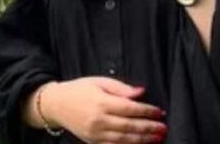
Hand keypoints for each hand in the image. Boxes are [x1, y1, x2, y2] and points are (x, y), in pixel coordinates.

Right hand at [44, 77, 166, 143]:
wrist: (57, 104)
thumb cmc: (80, 89)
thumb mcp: (100, 81)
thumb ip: (121, 88)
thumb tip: (141, 92)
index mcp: (101, 102)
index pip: (129, 109)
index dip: (146, 111)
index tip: (159, 112)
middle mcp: (98, 120)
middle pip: (128, 126)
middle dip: (148, 128)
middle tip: (163, 127)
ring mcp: (95, 134)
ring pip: (123, 140)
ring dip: (142, 140)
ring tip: (157, 138)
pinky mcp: (92, 142)